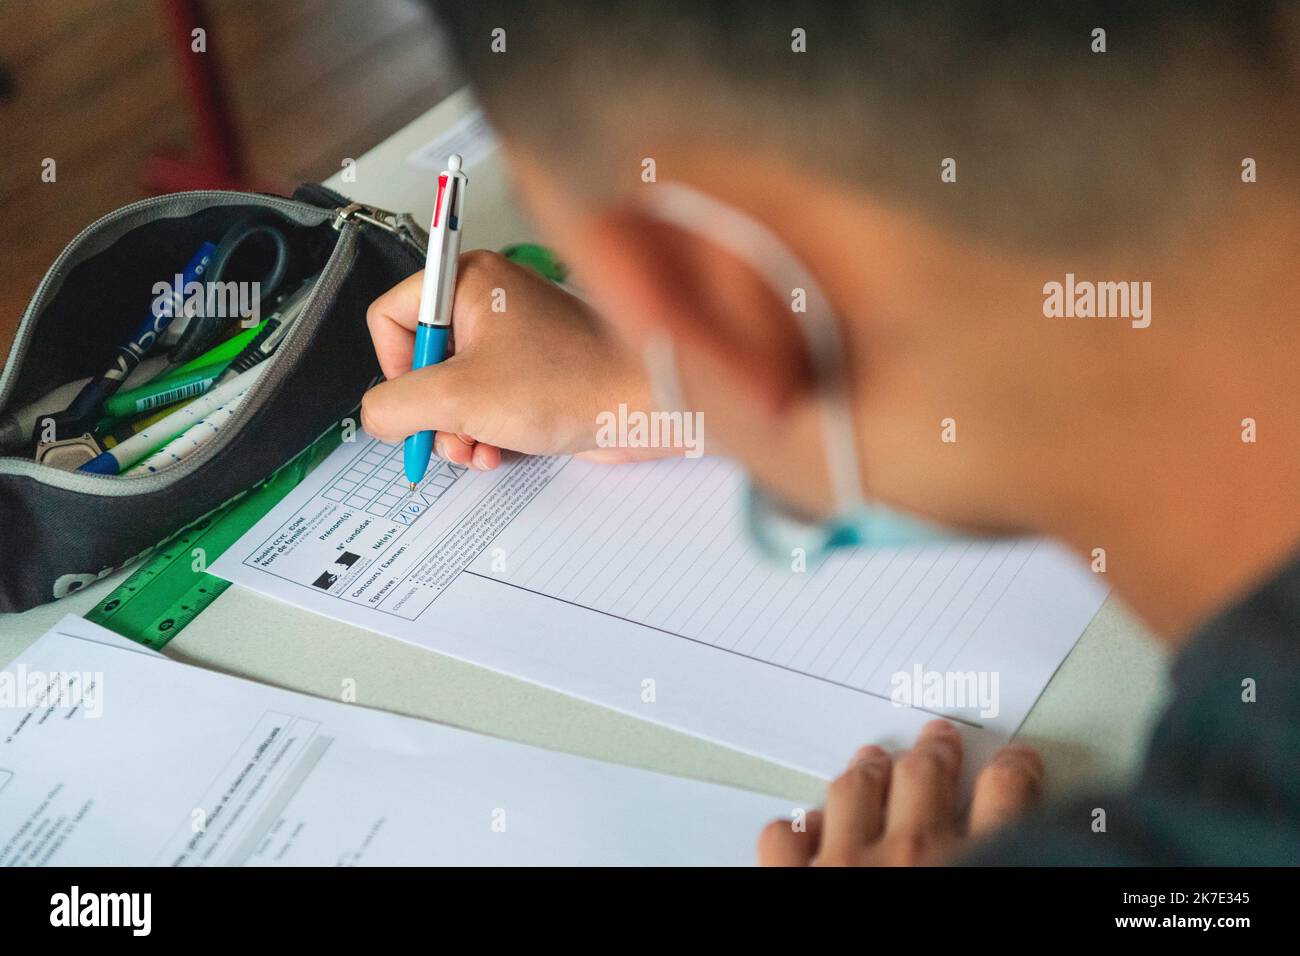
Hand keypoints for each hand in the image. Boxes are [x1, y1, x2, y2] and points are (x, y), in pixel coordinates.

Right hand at [361, 250, 657, 469]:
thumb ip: (397, 405)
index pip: (391, 317)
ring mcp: (514, 340)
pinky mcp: (533, 374)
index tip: (414, 398)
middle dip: (431, 412)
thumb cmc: (574, 383)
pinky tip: (498, 452)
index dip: (394, 367)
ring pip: (452, 391)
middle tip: (447, 434)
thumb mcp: (459, 398)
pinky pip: (485, 404)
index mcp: (469, 282)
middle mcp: (490, 303)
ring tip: (477, 449)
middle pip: (421, 361)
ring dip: (456, 431)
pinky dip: (483, 433)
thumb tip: (377, 415)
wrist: (644, 407)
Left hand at [757, 720, 1043, 865]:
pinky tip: (803, 828)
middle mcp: (915, 855)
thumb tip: (1026, 848)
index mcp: (980, 863)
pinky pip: (785, 840)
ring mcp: (847, 865)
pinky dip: (795, 831)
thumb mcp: (1004, 896)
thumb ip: (1015, 858)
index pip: (1009, 797)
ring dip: (864, 775)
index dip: (1014, 772)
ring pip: (853, 792)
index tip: (1017, 761)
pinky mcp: (792, 882)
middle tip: (937, 738)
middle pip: (924, 778)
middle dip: (932, 754)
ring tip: (870, 761)